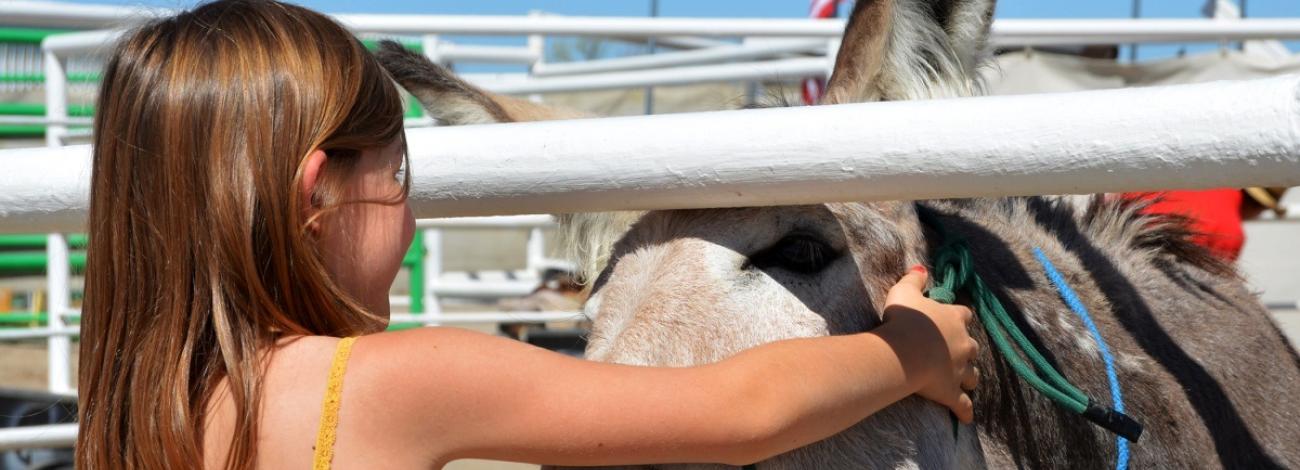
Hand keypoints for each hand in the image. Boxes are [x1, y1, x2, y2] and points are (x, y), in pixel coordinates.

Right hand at [877, 266, 979, 422]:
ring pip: (972, 374)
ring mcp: (960, 369)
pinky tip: (967, 417)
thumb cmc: (904, 320)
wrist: (905, 352)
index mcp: (954, 319)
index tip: (952, 319)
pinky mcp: (952, 391)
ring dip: (968, 376)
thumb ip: (914, 279)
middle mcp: (963, 343)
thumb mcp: (904, 292)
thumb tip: (921, 268)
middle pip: (972, 346)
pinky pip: (962, 404)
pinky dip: (965, 411)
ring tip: (963, 380)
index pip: (964, 314)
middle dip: (966, 350)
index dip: (958, 317)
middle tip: (954, 352)